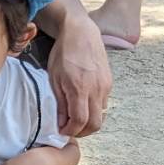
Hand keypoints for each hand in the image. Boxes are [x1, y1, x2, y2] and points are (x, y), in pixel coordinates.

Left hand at [48, 21, 111, 136]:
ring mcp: (105, 86)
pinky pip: (104, 103)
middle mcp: (96, 89)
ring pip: (102, 115)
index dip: (71, 130)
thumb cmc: (63, 53)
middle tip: (70, 130)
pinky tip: (83, 105)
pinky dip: (94, 110)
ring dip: (89, 121)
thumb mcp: (54, 78)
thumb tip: (62, 122)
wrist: (81, 32)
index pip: (80, 121)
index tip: (62, 131)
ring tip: (75, 118)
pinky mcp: (109, 82)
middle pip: (95, 123)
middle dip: (82, 132)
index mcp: (80, 88)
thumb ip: (60, 102)